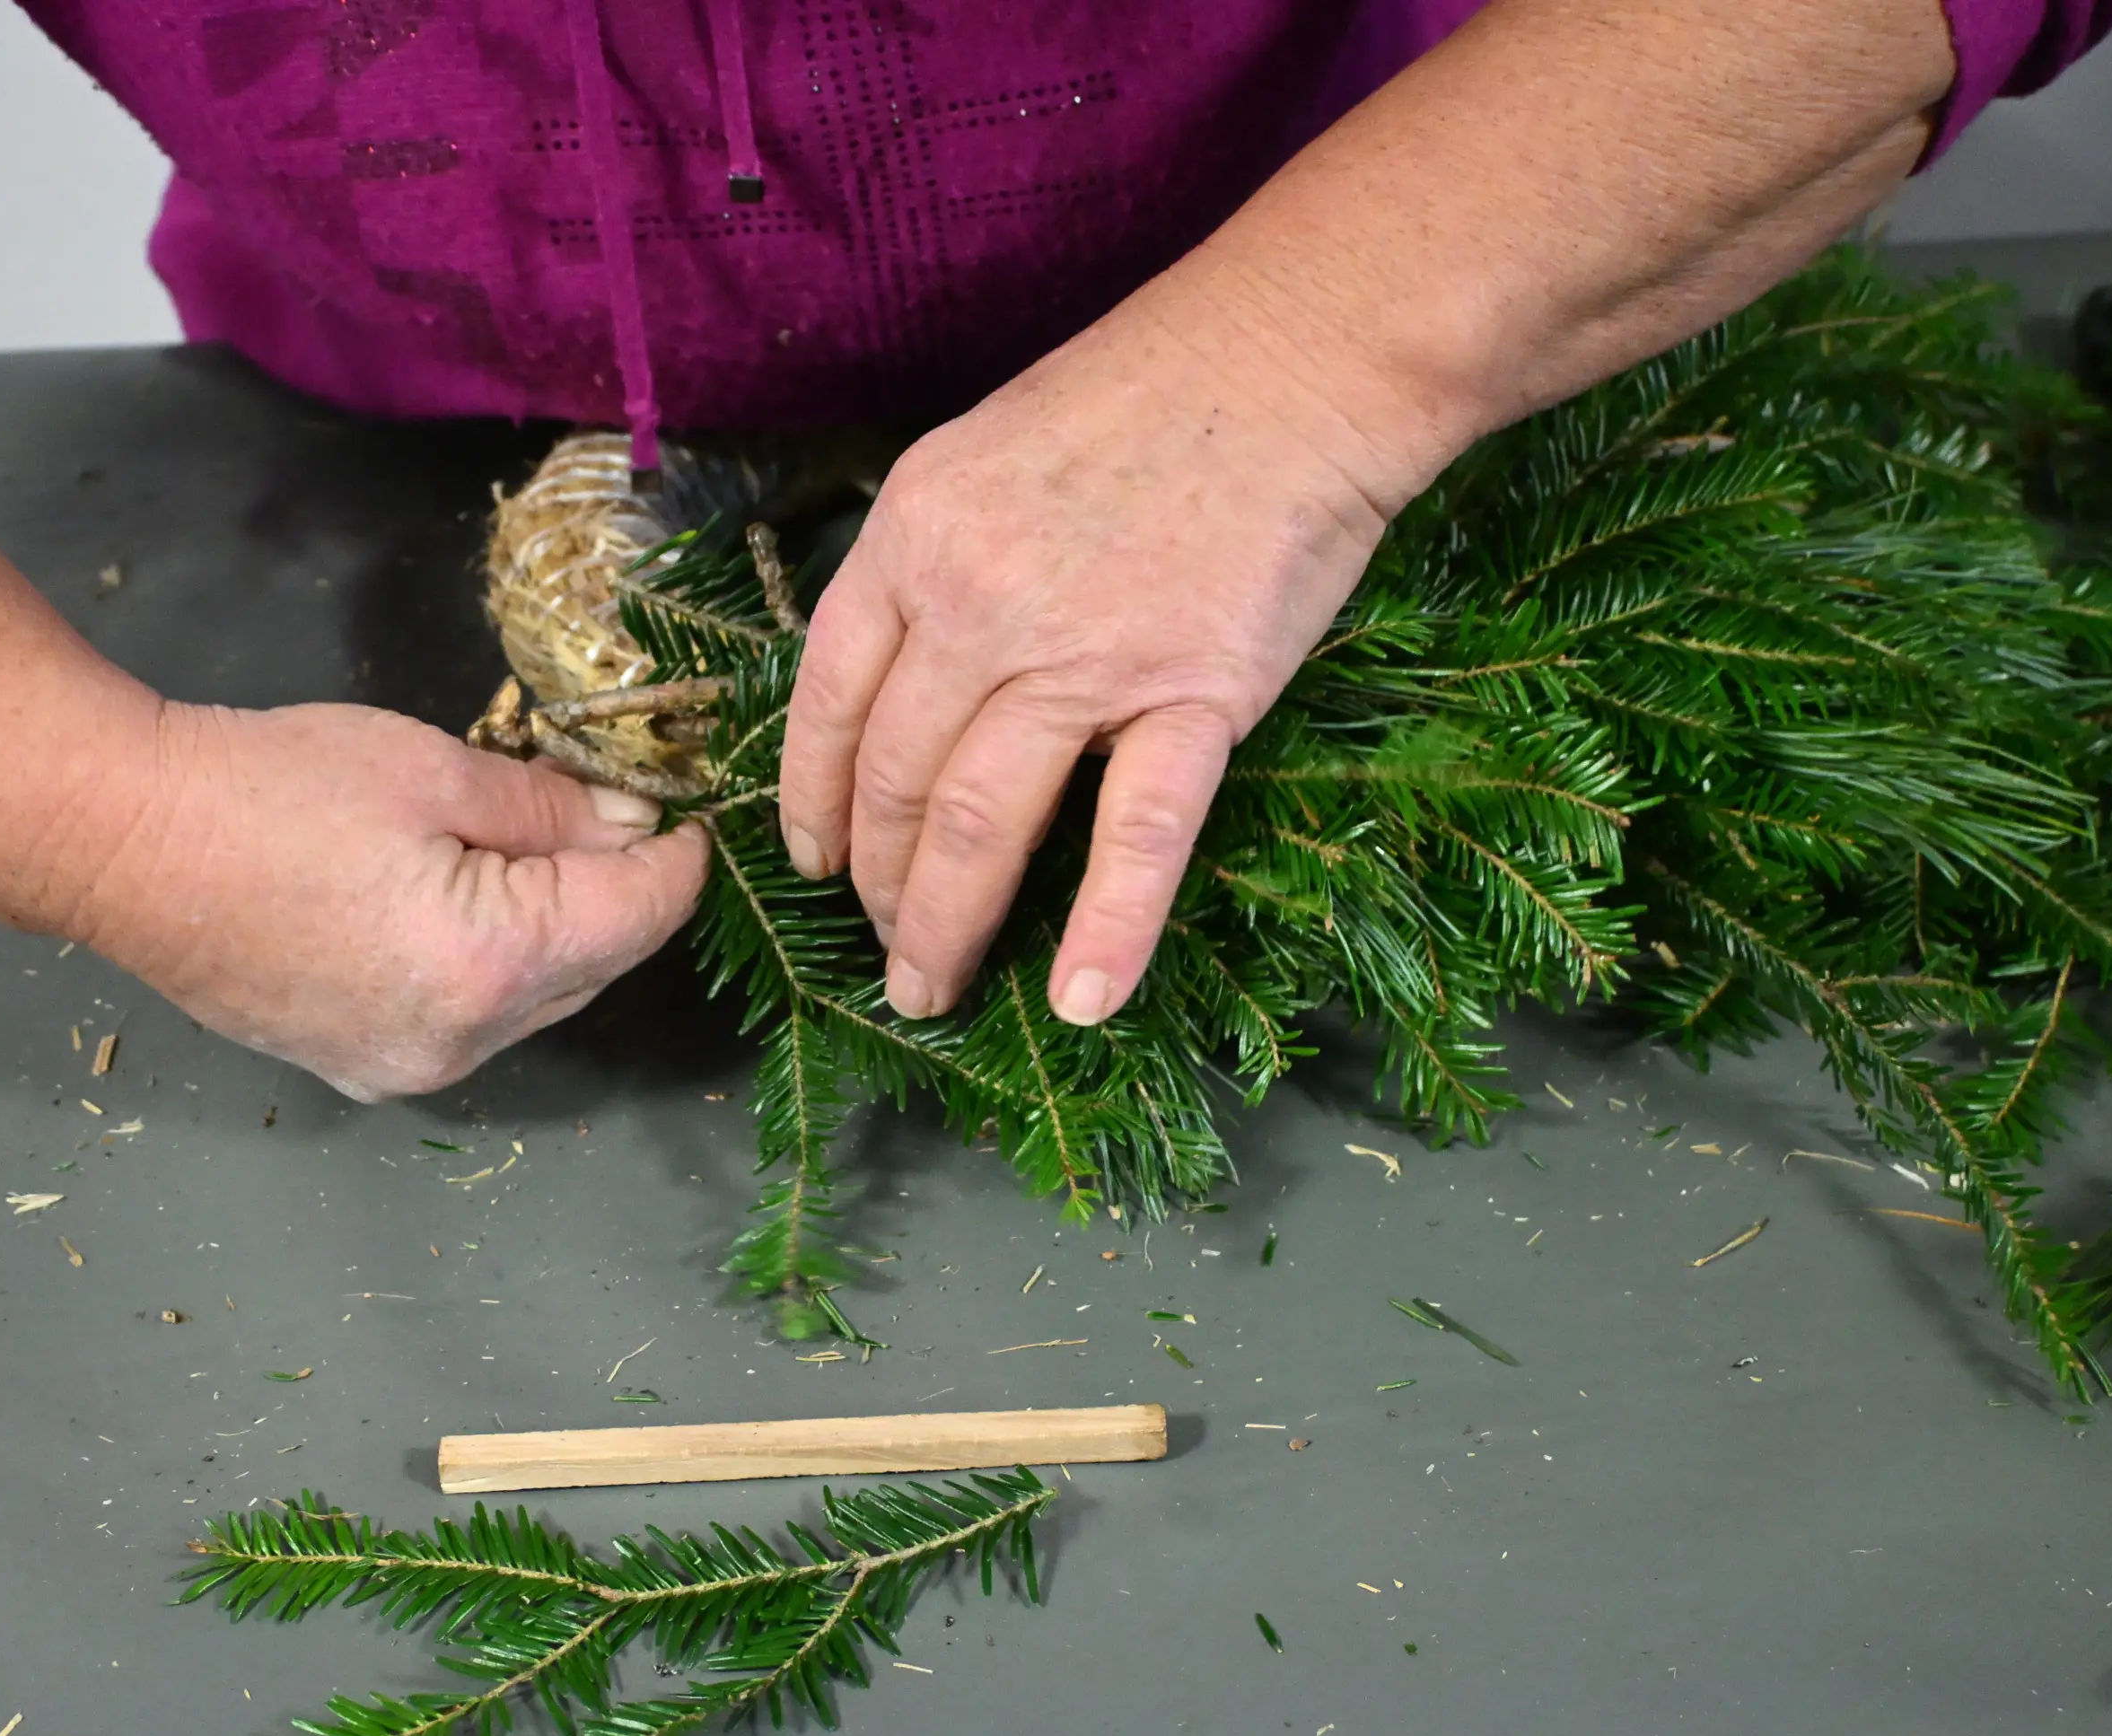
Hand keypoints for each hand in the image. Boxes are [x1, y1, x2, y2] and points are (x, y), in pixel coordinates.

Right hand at [68, 703, 707, 1099]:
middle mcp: (459, 1042)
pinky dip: (489, 965)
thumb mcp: (434, 771)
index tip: (688, 816)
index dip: (677, 861)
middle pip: (594, 969)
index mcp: (490, 965)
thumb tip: (632, 825)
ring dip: (552, 933)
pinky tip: (459, 901)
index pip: (636, 918)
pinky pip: (469, 1021)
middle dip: (616, 895)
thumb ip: (551, 809)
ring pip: (534, 1002)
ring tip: (521, 850)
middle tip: (611, 815)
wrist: (121, 841)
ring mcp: (406, 1068)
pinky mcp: (362, 1067)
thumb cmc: (267, 789)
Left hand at [776, 282, 1441, 1026]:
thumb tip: (895, 677)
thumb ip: (928, 564)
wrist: (1299, 357)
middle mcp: (977, 603)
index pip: (826, 702)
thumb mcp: (982, 452)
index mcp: (912, 537)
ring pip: (981, 825)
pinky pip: (1136, 838)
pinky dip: (1107, 931)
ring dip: (945, 925)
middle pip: (895, 781)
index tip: (813, 859)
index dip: (811, 798)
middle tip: (884, 947)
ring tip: (934, 990)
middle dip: (876, 886)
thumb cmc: (1146, 394)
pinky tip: (1081, 1002)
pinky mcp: (1196, 694)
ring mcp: (1086, 654)